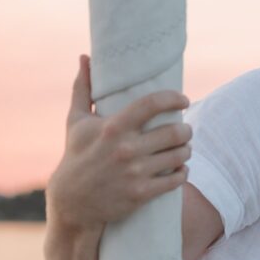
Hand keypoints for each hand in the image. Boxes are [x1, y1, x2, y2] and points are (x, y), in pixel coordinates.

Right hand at [46, 55, 191, 231]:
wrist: (73, 201)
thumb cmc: (77, 156)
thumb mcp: (76, 121)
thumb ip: (83, 89)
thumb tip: (84, 57)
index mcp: (113, 127)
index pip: (152, 104)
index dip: (174, 98)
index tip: (183, 99)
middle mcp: (126, 148)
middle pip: (175, 132)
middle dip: (185, 130)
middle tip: (185, 130)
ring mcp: (136, 172)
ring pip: (179, 155)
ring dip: (186, 150)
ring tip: (184, 148)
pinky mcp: (142, 193)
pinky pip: (176, 179)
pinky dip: (183, 172)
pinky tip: (181, 168)